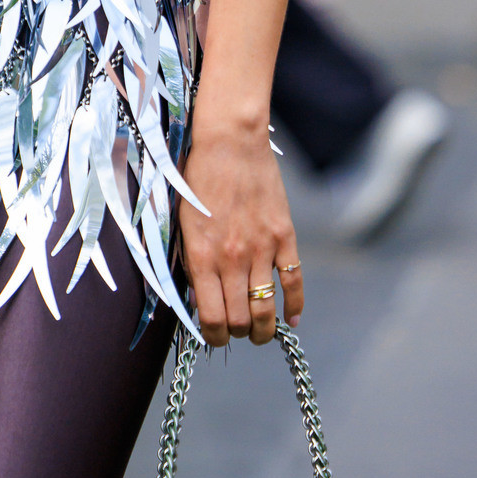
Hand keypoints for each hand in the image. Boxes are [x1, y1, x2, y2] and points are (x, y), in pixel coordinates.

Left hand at [180, 107, 301, 346]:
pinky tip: (291, 319)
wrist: (229, 141)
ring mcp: (261, 248)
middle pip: (239, 320)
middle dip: (236, 334)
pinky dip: (295, 306)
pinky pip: (293, 281)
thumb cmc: (196, 178)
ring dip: (263, 329)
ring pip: (266, 308)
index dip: (212, 337)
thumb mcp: (181, 222)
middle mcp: (231, 258)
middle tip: (235, 332)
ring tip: (260, 333)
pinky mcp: (284, 236)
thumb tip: (197, 298)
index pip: (209, 318)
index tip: (213, 336)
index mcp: (200, 256)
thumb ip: (189, 261)